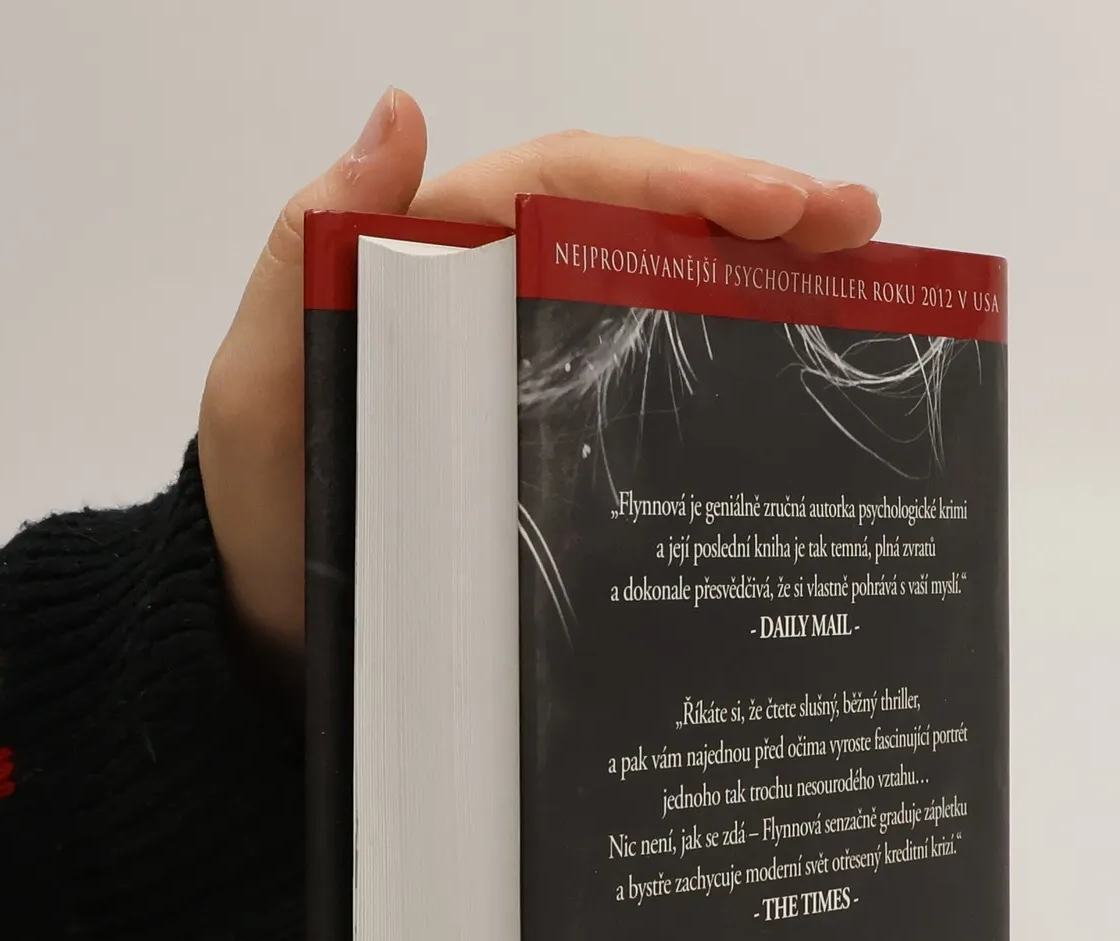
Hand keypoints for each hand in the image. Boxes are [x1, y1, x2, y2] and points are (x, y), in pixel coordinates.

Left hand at [198, 90, 880, 647]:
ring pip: (657, 302)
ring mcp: (532, 378)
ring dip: (758, 282)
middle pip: (638, 228)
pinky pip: (647, 396)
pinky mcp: (555, 453)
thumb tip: (395, 117)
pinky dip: (724, 375)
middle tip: (860, 225)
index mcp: (434, 260)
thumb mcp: (258, 388)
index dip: (682, 182)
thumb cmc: (260, 519)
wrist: (266, 644)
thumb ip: (303, 258)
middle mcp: (495, 301)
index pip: (573, 188)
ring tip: (861, 282)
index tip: (782, 204)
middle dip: (754, 213)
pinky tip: (794, 380)